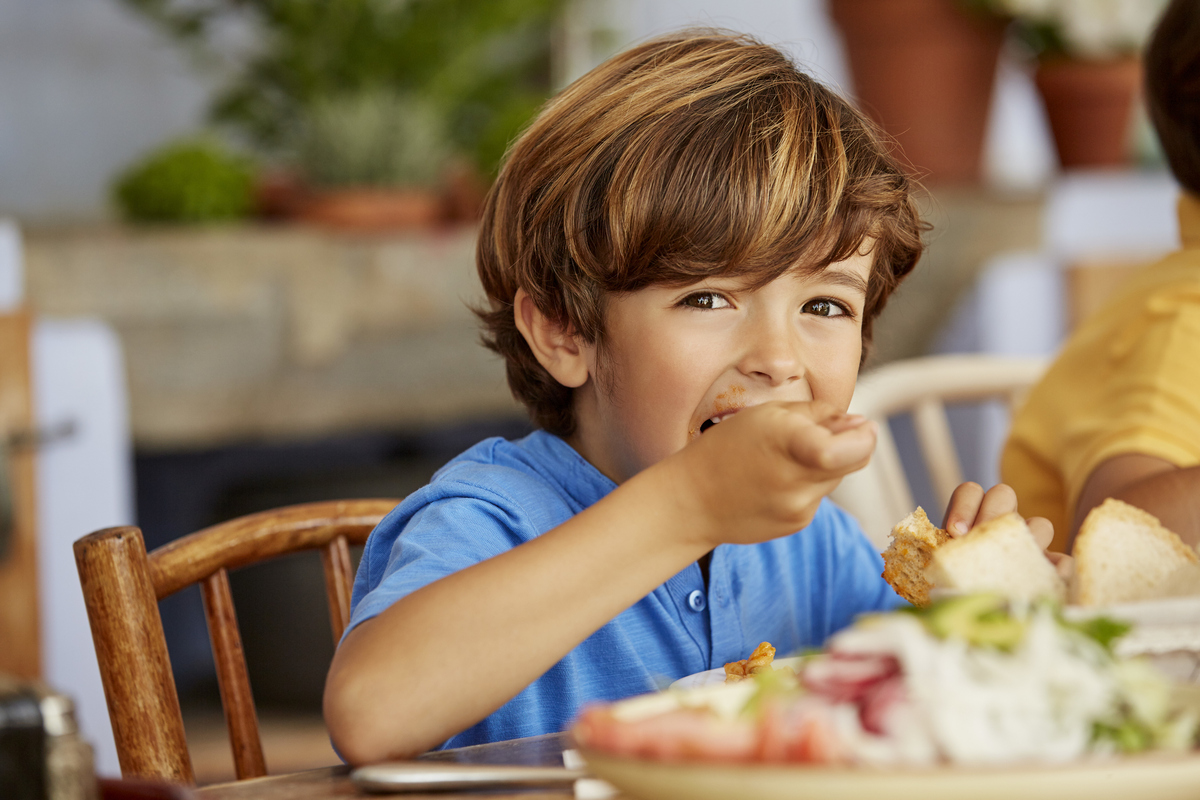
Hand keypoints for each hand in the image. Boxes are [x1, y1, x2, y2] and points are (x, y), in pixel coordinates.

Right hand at [666, 400, 876, 549]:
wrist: (692, 501)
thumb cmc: (724, 448)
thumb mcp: (767, 414)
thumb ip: (818, 414)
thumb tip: (857, 424)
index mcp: (793, 444)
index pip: (856, 448)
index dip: (865, 435)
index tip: (860, 425)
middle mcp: (800, 481)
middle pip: (855, 461)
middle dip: (849, 444)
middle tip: (820, 433)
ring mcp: (800, 508)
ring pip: (834, 478)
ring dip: (822, 464)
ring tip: (781, 459)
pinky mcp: (796, 524)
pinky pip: (815, 497)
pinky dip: (804, 485)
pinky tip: (772, 481)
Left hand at [942, 482, 1071, 579]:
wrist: (972, 617)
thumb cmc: (950, 589)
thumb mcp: (941, 573)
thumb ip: (942, 560)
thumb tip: (945, 551)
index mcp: (971, 519)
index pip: (970, 493)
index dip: (964, 505)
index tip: (955, 531)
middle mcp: (1000, 524)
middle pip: (1003, 495)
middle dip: (993, 510)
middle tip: (982, 534)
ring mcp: (1027, 544)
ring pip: (1039, 523)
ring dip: (1030, 534)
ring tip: (1016, 557)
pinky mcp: (1048, 570)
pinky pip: (1062, 560)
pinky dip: (1060, 566)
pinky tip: (1054, 575)